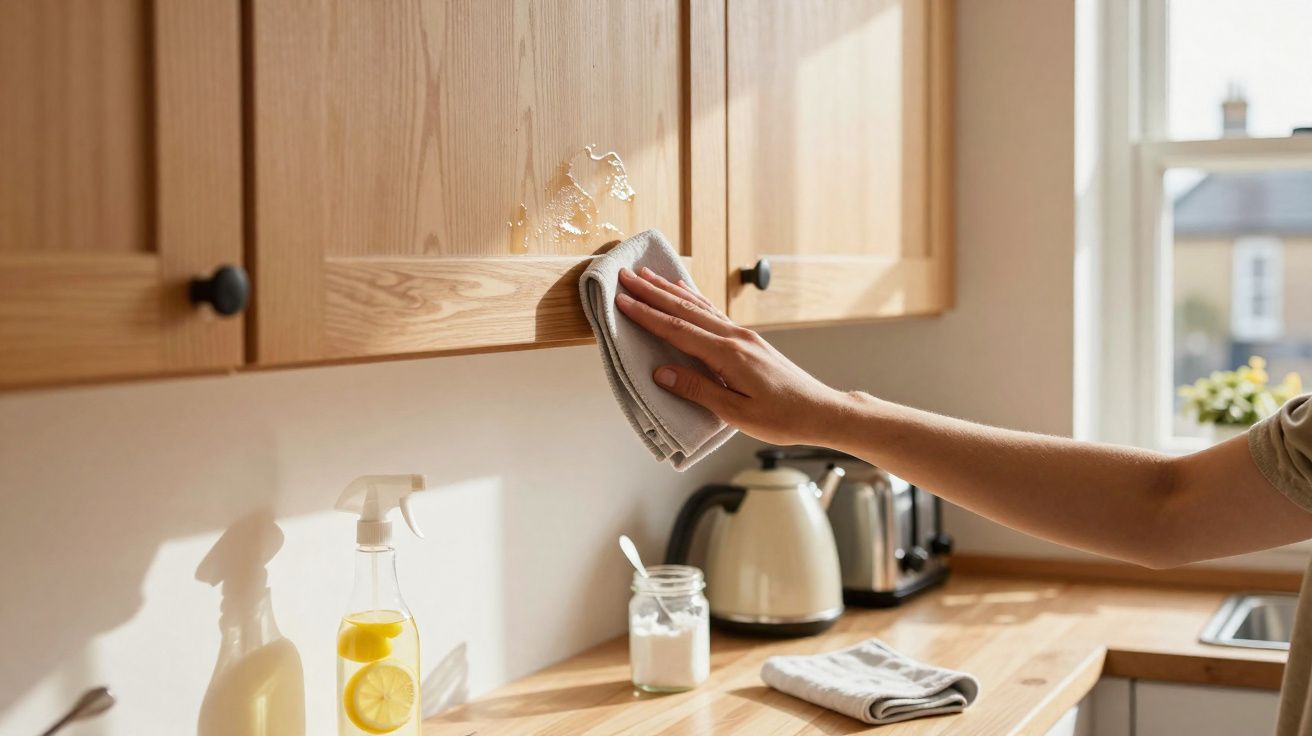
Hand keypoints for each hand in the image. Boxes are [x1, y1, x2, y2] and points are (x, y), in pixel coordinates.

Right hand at [614, 267, 852, 446]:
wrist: (820, 410)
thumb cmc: (782, 418)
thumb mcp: (737, 412)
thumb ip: (698, 390)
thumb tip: (662, 373)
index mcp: (729, 354)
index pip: (678, 329)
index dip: (647, 315)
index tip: (622, 300)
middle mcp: (735, 337)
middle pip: (685, 309)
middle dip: (652, 292)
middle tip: (626, 276)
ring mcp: (743, 335)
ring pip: (700, 306)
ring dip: (670, 290)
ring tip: (648, 276)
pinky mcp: (749, 340)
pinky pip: (714, 312)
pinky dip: (694, 299)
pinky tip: (684, 292)